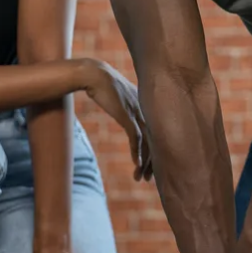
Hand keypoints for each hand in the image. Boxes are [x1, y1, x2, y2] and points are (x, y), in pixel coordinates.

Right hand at [79, 60, 152, 180]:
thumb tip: (127, 116)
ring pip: (148, 142)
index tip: (152, 166)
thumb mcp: (121, 97)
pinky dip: (137, 153)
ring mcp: (138, 112)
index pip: (158, 133)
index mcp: (147, 106)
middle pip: (157, 140)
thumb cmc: (104, 85)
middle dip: (154, 162)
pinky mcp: (127, 115)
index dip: (156, 152)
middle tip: (151, 178)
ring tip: (141, 178)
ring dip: (144, 162)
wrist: (94, 74)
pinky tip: (137, 164)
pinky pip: (137, 138)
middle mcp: (147, 109)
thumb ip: (127, 108)